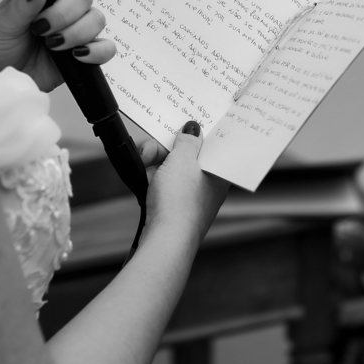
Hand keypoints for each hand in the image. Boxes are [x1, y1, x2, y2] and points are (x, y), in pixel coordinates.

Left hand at [0, 0, 115, 90]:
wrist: (1, 76)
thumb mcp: (3, 22)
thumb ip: (22, 4)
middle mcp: (65, 4)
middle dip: (63, 13)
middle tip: (40, 28)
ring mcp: (77, 28)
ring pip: (96, 19)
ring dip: (75, 33)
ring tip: (51, 45)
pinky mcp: (86, 54)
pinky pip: (107, 48)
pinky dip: (95, 51)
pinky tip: (75, 55)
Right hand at [139, 124, 228, 248]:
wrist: (165, 239)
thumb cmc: (180, 202)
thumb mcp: (184, 160)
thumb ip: (188, 140)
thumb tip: (194, 128)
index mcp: (219, 172)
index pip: (210, 144)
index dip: (193, 133)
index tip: (179, 125)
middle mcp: (208, 185)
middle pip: (186, 155)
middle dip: (165, 149)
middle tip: (152, 151)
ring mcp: (190, 197)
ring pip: (171, 169)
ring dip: (155, 163)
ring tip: (145, 165)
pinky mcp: (173, 207)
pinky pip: (162, 184)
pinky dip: (152, 179)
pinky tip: (144, 180)